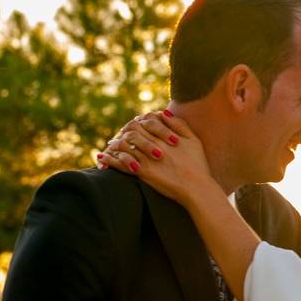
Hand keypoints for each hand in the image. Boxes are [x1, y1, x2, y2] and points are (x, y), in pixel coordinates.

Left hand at [98, 110, 213, 204]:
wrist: (197, 187)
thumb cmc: (198, 165)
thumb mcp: (194, 140)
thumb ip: (179, 124)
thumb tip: (163, 112)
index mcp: (165, 135)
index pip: (145, 122)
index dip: (138, 123)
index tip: (134, 127)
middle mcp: (154, 144)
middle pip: (132, 131)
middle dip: (123, 132)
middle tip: (118, 136)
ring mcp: (147, 158)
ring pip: (124, 145)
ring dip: (114, 145)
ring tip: (108, 148)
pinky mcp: (143, 172)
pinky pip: (122, 163)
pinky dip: (110, 160)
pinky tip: (103, 160)